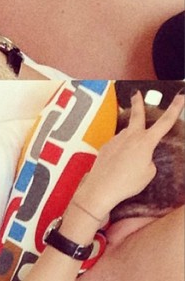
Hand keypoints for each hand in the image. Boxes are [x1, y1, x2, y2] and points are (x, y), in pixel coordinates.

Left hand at [74, 91, 183, 219]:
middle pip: (137, 115)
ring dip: (130, 142)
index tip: (180, 96)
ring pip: (127, 136)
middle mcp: (130, 136)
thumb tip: (140, 153)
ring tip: (129, 160)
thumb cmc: (129, 182)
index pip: (165, 123)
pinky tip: (118, 165)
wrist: (102, 187)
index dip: (175, 109)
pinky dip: (121, 153)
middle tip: (136, 93)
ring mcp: (116, 139)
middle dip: (138, 103)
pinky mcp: (105, 146)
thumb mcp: (149, 172)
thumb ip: (148, 157)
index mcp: (145, 141)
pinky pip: (118, 146)